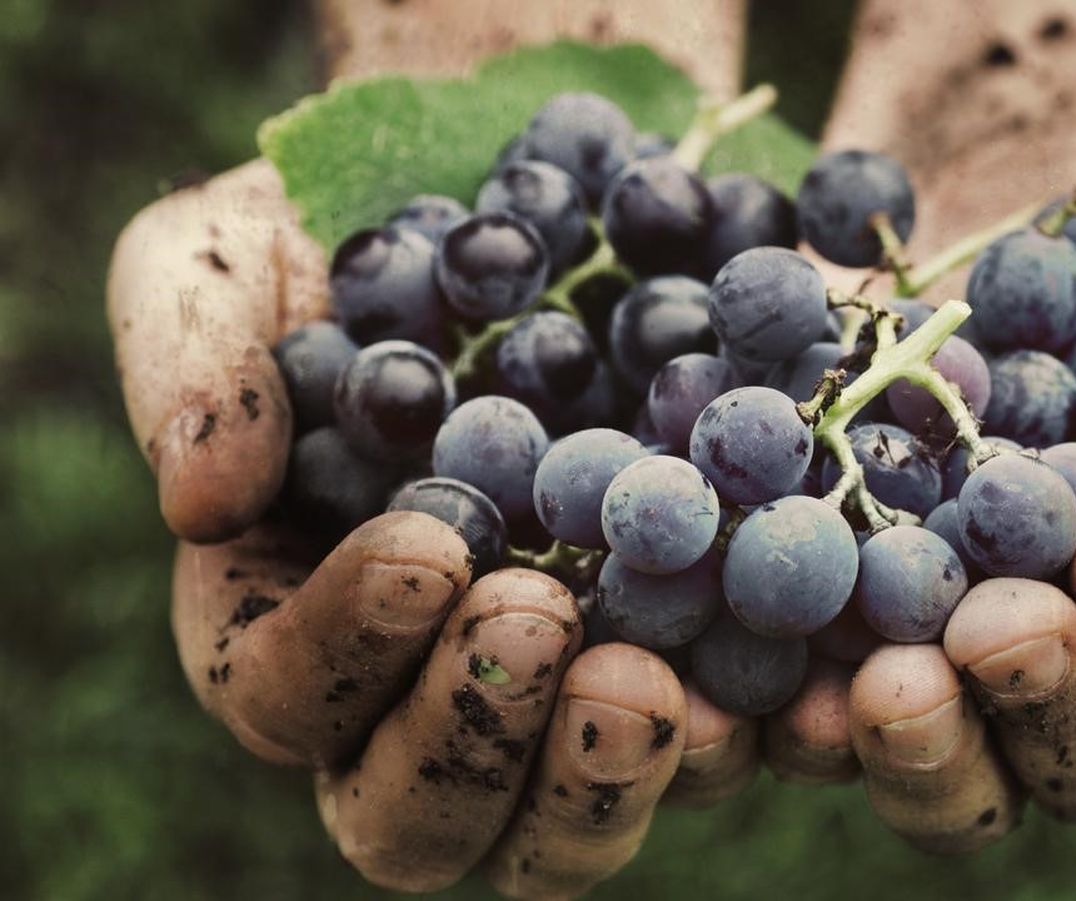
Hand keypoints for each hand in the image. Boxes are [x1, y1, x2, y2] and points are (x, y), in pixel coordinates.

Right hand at [106, 2, 753, 895]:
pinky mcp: (700, 657)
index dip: (344, 647)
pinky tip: (812, 680)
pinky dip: (768, 731)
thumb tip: (202, 502)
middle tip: (542, 624)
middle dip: (474, 741)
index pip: (287, 695)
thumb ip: (192, 360)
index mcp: (299, 622)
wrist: (536, 198)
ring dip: (608, 777)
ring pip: (568, 825)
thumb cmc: (354, 232)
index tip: (427, 545)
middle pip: (423, 817)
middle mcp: (430, 688)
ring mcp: (570, 688)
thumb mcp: (234, 254)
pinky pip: (731, 739)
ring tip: (658, 682)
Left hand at [811, 0, 1075, 847]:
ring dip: (912, 743)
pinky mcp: (839, 619)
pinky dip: (771, 707)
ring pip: (950, 765)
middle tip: (994, 631)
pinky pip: (806, 699)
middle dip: (1044, 701)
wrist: (1020, 184)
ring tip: (873, 686)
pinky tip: (735, 679)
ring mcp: (960, 656)